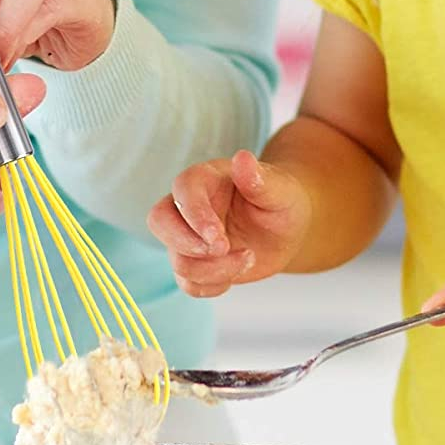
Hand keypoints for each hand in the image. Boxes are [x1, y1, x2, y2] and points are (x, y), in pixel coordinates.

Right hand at [147, 150, 311, 297]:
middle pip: (159, 221)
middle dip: (188, 244)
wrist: (285, 230)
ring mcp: (188, 236)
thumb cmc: (282, 201)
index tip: (219, 238)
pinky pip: (187, 283)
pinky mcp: (193, 262)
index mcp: (206, 178)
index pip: (183, 189)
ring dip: (212, 269)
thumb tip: (243, 158)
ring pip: (177, 259)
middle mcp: (189, 206)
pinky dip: (212, 285)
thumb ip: (259, 178)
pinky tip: (238, 271)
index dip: (195, 215)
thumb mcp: (280, 191)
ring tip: (248, 257)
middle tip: (224, 249)